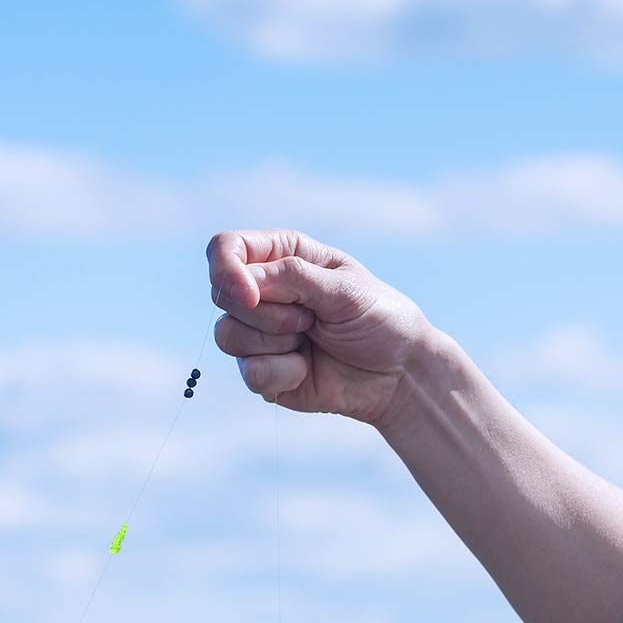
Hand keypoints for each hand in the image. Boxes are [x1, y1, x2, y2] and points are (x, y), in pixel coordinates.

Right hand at [207, 228, 433, 426]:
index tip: (250, 294)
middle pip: (222, 295)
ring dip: (277, 343)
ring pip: (227, 335)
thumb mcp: (346, 289)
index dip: (226, 269)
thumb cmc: (381, 321)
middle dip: (269, 314)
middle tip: (313, 320)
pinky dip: (284, 374)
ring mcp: (259, 332)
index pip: (226, 248)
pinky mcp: (263, 370)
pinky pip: (249, 372)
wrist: (400, 374)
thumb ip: (294, 277)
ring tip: (313, 340)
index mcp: (283, 256)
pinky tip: (308, 370)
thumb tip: (244, 283)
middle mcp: (264, 291)